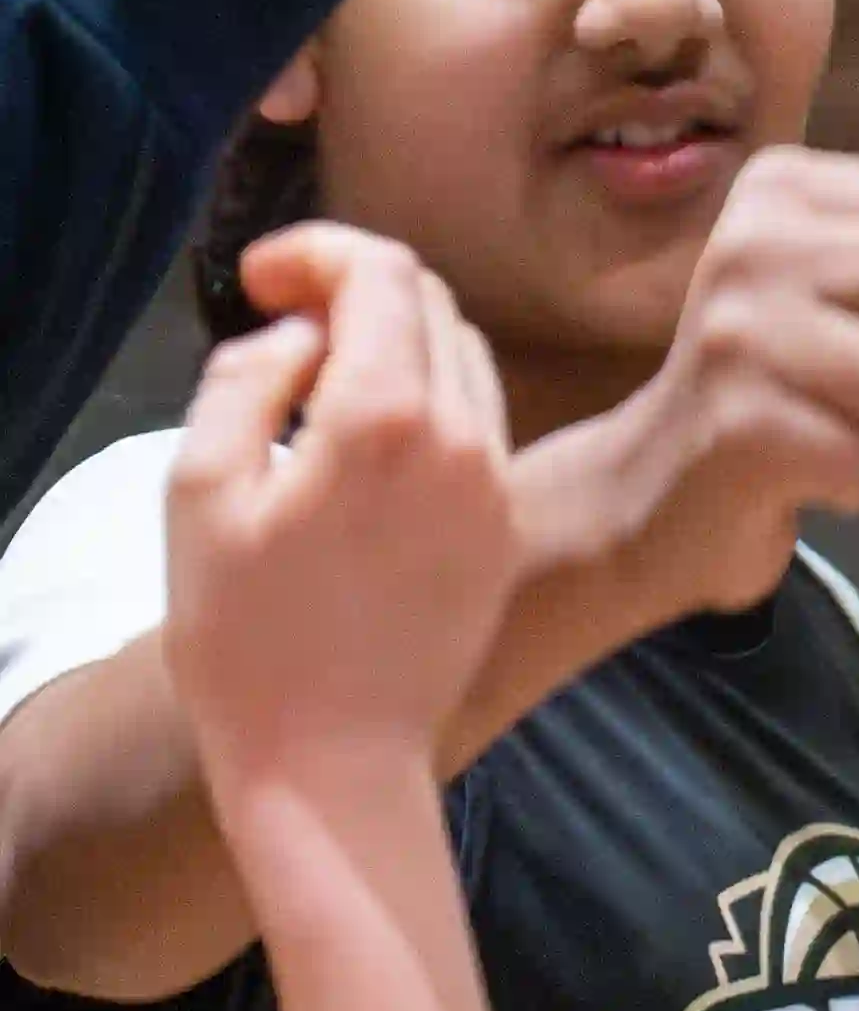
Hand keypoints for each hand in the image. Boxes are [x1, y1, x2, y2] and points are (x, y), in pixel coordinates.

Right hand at [165, 232, 514, 786]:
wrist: (331, 757)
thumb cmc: (243, 633)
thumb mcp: (199, 489)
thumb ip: (245, 380)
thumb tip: (298, 335)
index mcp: (388, 417)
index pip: (382, 273)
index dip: (316, 252)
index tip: (258, 281)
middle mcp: (466, 439)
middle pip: (431, 304)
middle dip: (354, 288)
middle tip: (279, 320)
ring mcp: (498, 485)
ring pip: (464, 359)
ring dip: (395, 341)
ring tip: (314, 382)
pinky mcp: (506, 527)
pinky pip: (481, 424)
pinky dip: (428, 398)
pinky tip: (364, 438)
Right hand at [544, 145, 858, 617]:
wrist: (652, 492)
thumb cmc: (776, 383)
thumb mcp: (829, 276)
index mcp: (781, 186)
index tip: (858, 321)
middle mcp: (752, 240)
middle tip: (841, 379)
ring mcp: (741, 331)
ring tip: (814, 420)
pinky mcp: (745, 425)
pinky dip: (858, 483)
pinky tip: (796, 470)